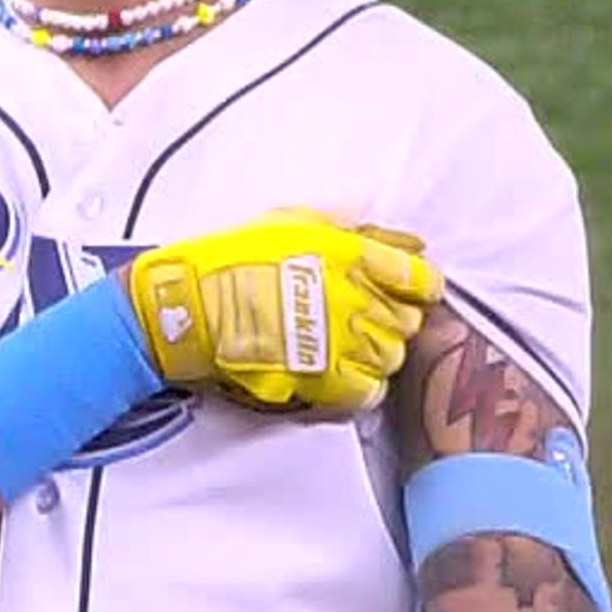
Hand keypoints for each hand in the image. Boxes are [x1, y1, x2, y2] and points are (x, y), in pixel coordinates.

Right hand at [123, 209, 442, 413]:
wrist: (191, 305)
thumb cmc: (233, 257)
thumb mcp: (295, 220)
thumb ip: (353, 227)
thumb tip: (406, 238)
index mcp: (351, 254)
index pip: (419, 276)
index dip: (420, 286)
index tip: (410, 291)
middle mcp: (353, 296)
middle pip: (408, 320)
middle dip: (393, 320)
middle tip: (364, 318)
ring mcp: (340, 340)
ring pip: (391, 357)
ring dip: (376, 354)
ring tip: (346, 347)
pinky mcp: (321, 378)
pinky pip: (368, 391)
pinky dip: (361, 388)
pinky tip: (342, 376)